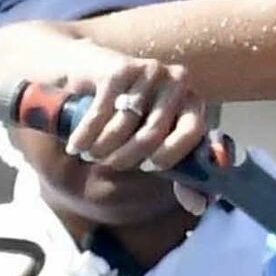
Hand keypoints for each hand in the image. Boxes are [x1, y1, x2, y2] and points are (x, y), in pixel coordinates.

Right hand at [59, 55, 209, 174]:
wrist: (93, 71)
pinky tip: (77, 146)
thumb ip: (183, 176)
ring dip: (102, 148)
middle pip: (152, 133)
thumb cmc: (133, 116)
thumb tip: (199, 207)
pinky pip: (100, 113)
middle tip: (110, 164)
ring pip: (124, 126)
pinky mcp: (119, 68)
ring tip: (92, 154)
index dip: (170, 154)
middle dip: (126, 158)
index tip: (149, 167)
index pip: (193, 131)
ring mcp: (149, 71)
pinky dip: (85, 136)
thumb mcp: (157, 144)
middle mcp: (176, 82)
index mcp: (193, 102)